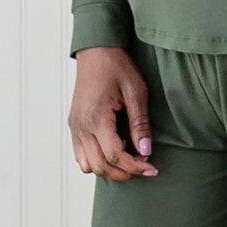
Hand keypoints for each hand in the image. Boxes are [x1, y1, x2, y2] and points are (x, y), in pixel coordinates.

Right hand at [68, 45, 156, 179]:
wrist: (96, 53)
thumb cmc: (118, 68)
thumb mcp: (137, 93)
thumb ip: (140, 124)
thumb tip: (146, 152)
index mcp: (96, 118)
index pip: (114, 155)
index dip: (134, 166)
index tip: (152, 168)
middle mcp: (81, 127)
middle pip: (99, 166)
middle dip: (123, 173)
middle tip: (144, 168)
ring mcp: (75, 127)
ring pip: (87, 165)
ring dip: (108, 169)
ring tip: (130, 158)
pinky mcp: (74, 126)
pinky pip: (81, 154)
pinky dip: (97, 159)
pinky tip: (116, 149)